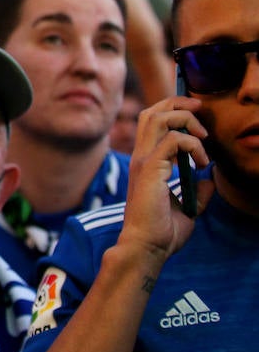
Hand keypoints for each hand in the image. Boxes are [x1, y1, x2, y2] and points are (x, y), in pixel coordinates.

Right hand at [119, 96, 213, 260]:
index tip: (198, 119)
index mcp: (146, 162)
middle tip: (200, 109)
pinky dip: (192, 145)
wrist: (147, 247)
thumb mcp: (188, 208)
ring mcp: (143, 161)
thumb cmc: (162, 232)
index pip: (153, 122)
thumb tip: (210, 180)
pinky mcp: (150, 169)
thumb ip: (198, 191)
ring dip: (185, 120)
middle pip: (153, 112)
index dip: (174, 111)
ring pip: (159, 118)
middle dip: (178, 104)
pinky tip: (201, 163)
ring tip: (203, 137)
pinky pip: (172, 141)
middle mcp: (141, 156)